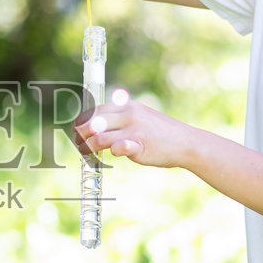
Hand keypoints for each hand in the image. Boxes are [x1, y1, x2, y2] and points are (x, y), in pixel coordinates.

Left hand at [73, 98, 195, 169]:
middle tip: (77, 141)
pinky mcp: (138, 145)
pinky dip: (109, 152)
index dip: (83, 119)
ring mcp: (134, 130)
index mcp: (128, 105)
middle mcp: (129, 114)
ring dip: (87, 146)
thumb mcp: (141, 116)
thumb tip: (99, 124)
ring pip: (99, 137)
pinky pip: (118, 147)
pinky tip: (107, 156)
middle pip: (94, 122)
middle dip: (81, 133)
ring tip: (84, 152)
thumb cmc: (161, 133)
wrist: (186, 143)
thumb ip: (122, 118)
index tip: (77, 128)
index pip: (97, 109)